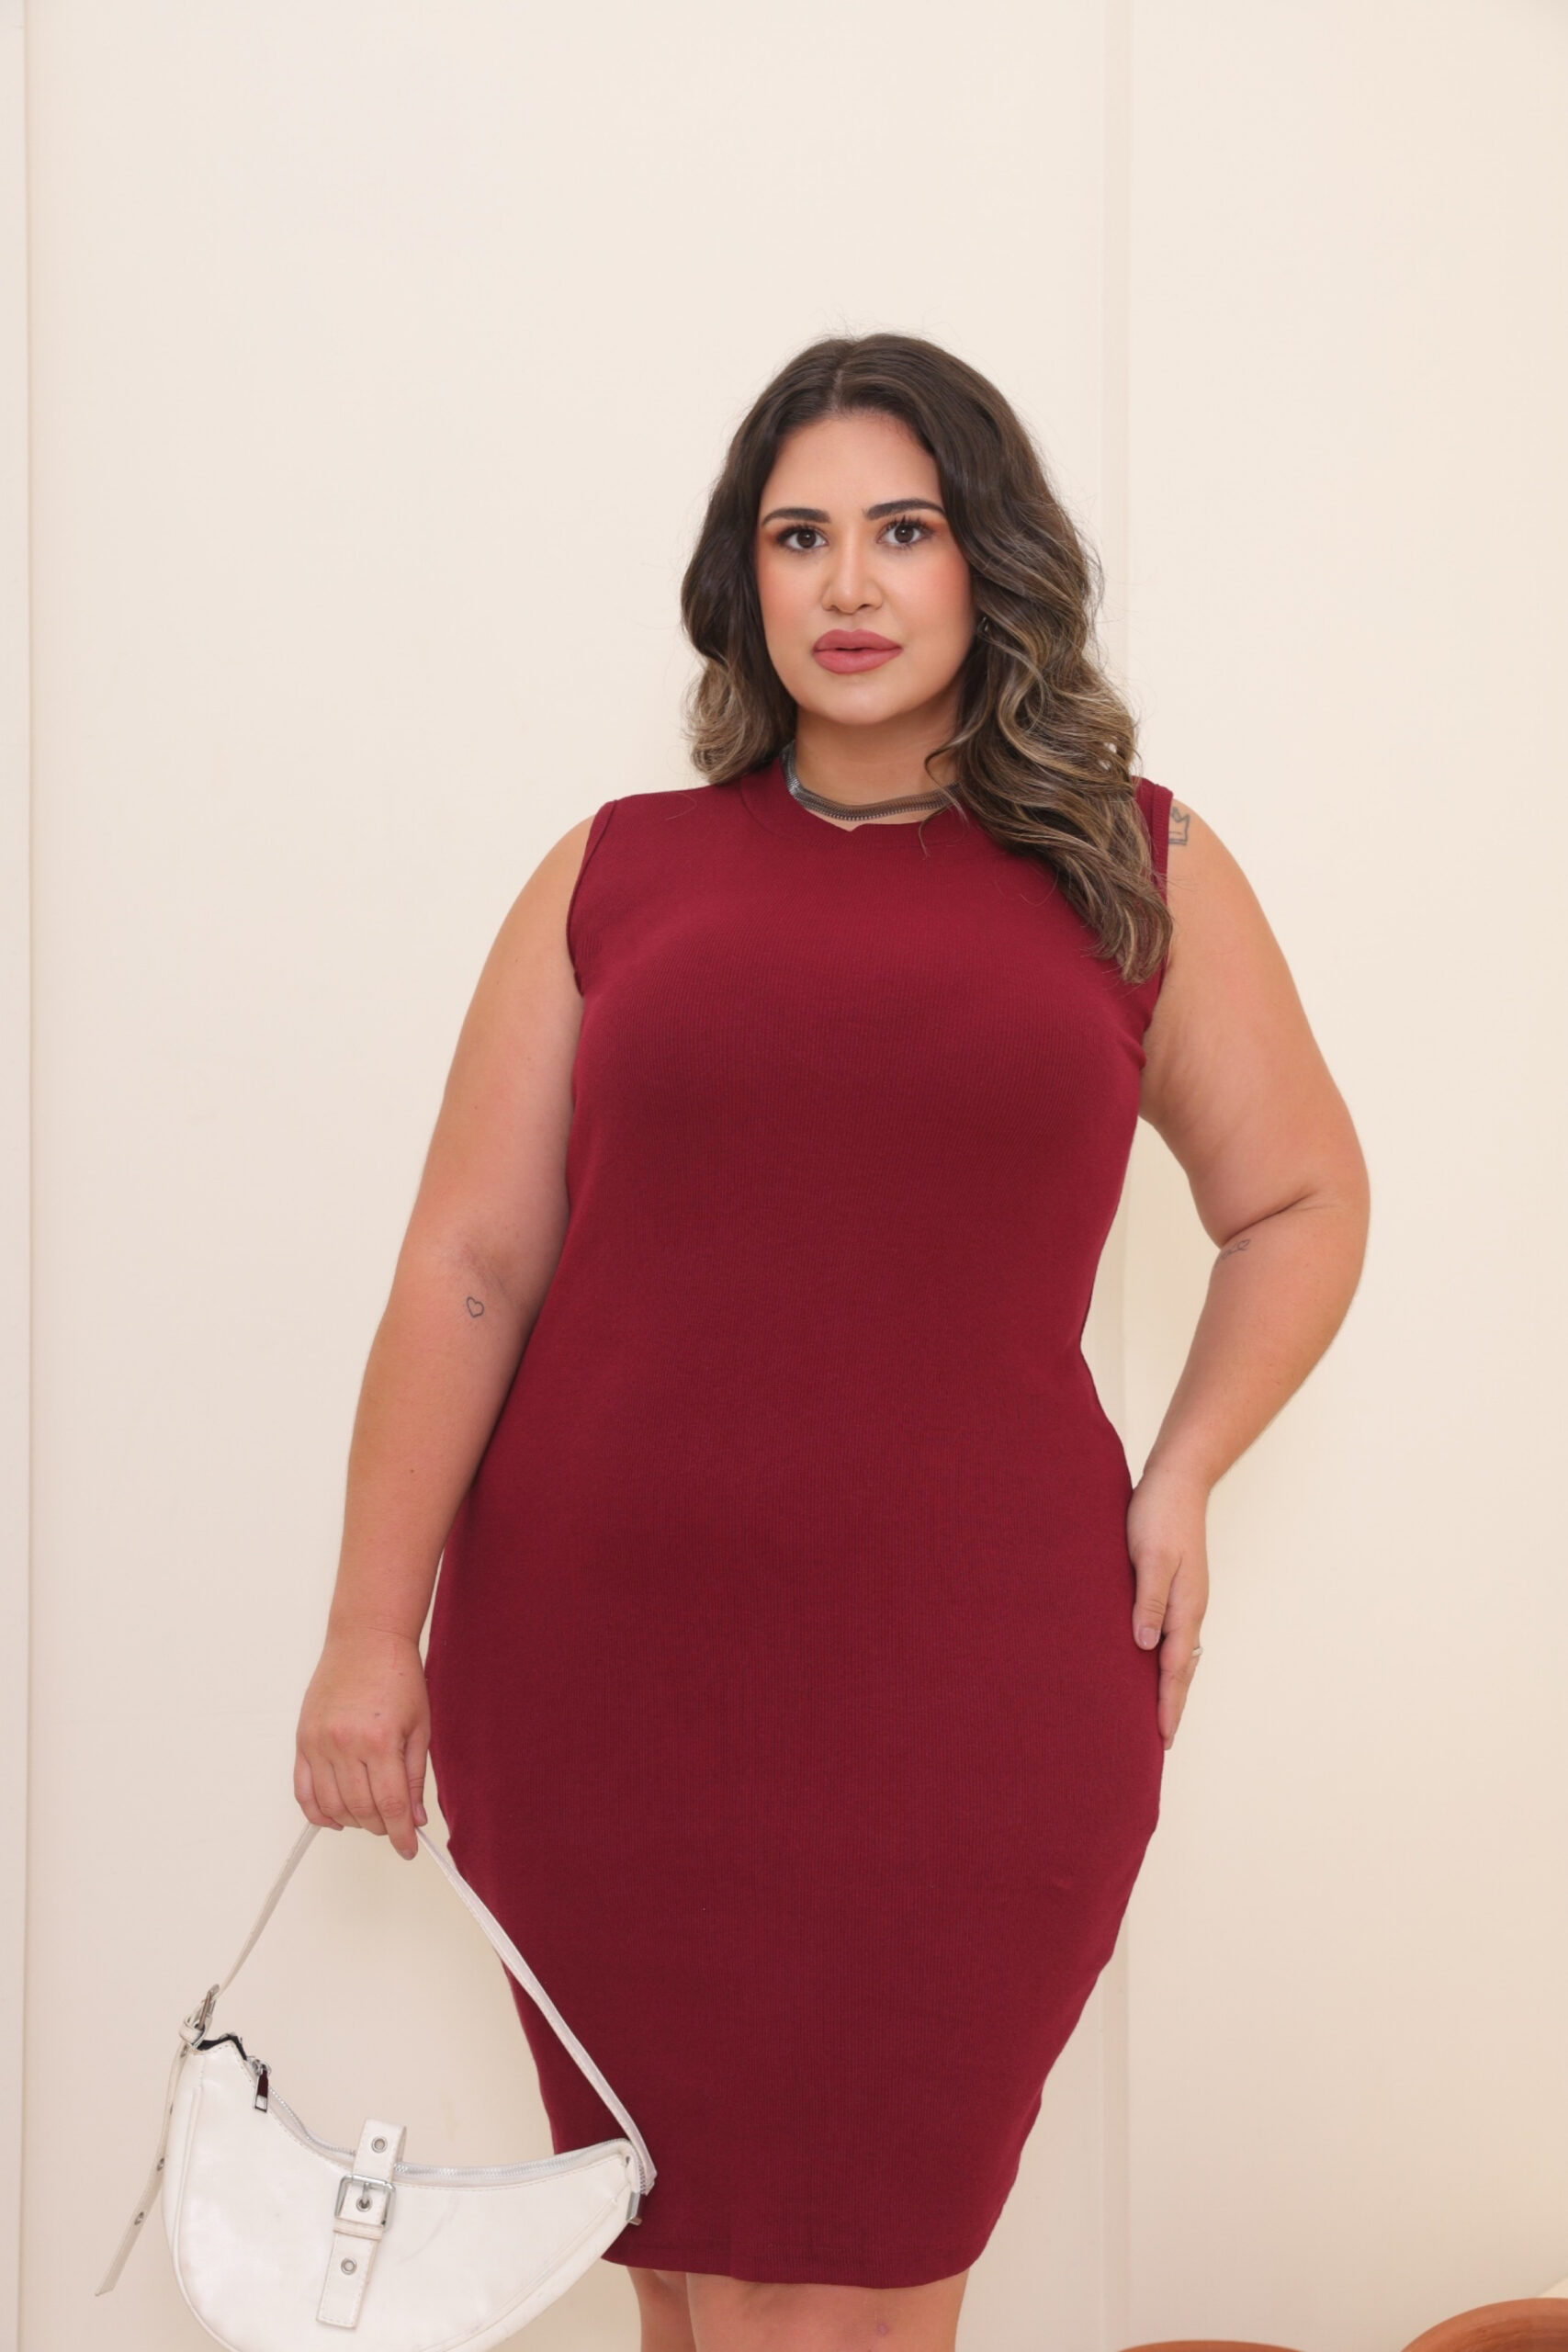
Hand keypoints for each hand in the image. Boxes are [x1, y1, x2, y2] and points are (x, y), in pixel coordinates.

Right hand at [294, 1625, 430, 1859]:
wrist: (366, 1640)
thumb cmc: (397, 1677)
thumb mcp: (420, 1727)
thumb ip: (414, 1776)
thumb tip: (414, 1819)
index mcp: (380, 1740)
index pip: (390, 1805)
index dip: (400, 1835)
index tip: (408, 1849)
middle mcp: (345, 1744)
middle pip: (360, 1810)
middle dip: (381, 1827)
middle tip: (394, 1826)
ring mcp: (319, 1743)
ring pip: (332, 1806)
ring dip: (353, 1822)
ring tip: (370, 1816)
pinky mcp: (303, 1741)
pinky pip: (304, 1792)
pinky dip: (318, 1813)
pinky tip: (337, 1818)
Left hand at [1126, 1462, 1210, 1749]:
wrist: (1177, 1479)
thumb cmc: (1159, 1514)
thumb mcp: (1149, 1556)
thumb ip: (1147, 1600)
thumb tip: (1145, 1645)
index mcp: (1185, 1606)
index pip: (1174, 1667)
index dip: (1167, 1702)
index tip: (1162, 1736)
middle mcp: (1190, 1608)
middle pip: (1183, 1667)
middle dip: (1173, 1703)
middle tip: (1164, 1740)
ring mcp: (1186, 1599)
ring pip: (1181, 1653)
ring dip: (1171, 1684)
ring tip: (1161, 1713)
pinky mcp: (1177, 1588)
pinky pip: (1174, 1635)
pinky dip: (1167, 1658)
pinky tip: (1154, 1663)